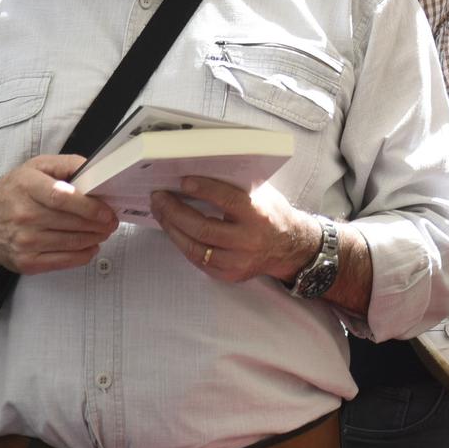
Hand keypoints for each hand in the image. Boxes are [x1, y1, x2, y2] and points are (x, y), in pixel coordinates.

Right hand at [0, 154, 116, 275]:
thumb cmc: (11, 192)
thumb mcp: (34, 167)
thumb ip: (66, 164)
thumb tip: (95, 168)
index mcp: (25, 186)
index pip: (61, 197)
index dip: (89, 206)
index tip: (106, 210)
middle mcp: (23, 215)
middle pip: (71, 222)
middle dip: (98, 223)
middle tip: (112, 221)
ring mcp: (24, 241)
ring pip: (71, 242)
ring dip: (94, 238)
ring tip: (104, 231)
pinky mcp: (26, 262)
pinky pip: (63, 261)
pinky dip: (83, 255)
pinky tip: (91, 246)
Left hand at [149, 177, 321, 283]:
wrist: (290, 248)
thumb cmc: (273, 215)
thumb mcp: (262, 195)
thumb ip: (236, 187)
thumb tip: (202, 173)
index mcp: (259, 216)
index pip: (226, 200)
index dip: (203, 190)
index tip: (183, 181)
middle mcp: (248, 241)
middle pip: (203, 228)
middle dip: (175, 212)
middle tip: (159, 198)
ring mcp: (238, 261)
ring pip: (195, 248)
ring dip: (172, 229)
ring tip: (160, 213)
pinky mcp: (229, 274)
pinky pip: (198, 261)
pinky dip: (182, 244)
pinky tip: (174, 230)